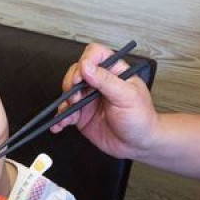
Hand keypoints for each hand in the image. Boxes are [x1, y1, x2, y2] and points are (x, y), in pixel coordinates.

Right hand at [51, 43, 159, 159]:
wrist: (137, 144)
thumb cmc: (140, 118)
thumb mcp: (126, 96)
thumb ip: (106, 80)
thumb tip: (87, 66)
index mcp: (113, 72)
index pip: (95, 55)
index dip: (85, 62)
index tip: (82, 76)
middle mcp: (99, 83)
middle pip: (76, 72)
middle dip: (71, 83)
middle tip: (75, 96)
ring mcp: (89, 99)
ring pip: (68, 92)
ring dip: (64, 102)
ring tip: (70, 111)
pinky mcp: (82, 116)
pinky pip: (66, 114)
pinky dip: (60, 119)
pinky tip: (59, 124)